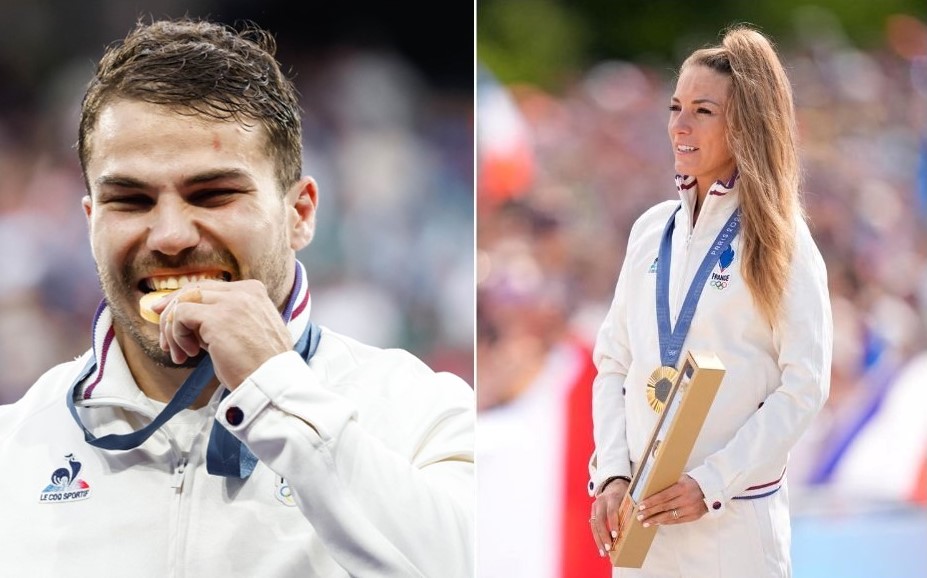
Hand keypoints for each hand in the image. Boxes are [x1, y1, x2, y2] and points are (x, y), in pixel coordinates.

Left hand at [153, 279, 292, 387]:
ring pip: (183, 301)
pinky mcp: (216, 318)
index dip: (186, 301)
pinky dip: (177, 335)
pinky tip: (189, 353)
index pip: (210, 288)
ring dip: (173, 329)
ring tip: (180, 353)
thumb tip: (190, 320)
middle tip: (165, 337)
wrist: (271, 383)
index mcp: (253, 292)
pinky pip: (180, 315)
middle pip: (194, 289)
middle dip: (171, 310)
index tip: (170, 317)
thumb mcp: (247, 332)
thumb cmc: (259, 366)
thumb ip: (224, 319)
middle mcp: (244, 291)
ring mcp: (231, 302)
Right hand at [589, 477, 628, 557]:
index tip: (616, 535)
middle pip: (600, 520)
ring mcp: (595, 506)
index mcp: (612, 497)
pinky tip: (601, 547)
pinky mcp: (593, 511)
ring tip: (604, 552)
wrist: (614, 483)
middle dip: (604, 535)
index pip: (611, 511)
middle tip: (608, 548)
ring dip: (598, 539)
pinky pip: (593, 526)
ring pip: (594, 525)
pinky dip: (597, 537)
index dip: (613, 523)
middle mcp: (601, 501)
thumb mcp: (630, 498)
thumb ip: (632, 509)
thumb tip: (640, 524)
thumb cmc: (626, 493)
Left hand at [636, 474, 706, 526]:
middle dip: (650, 512)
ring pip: (670, 516)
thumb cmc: (692, 482)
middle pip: (664, 507)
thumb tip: (649, 485)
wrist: (711, 490)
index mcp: (682, 488)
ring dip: (656, 520)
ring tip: (645, 522)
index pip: (663, 496)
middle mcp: (686, 499)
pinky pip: (677, 521)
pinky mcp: (694, 516)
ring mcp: (690, 509)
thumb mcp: (681, 478)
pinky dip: (666, 522)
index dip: (651, 502)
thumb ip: (668, 482)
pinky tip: (658, 522)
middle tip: (639, 516)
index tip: (641, 506)